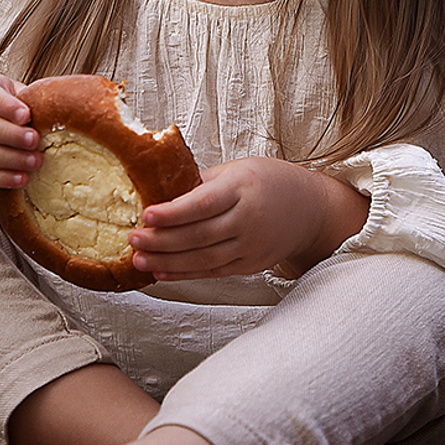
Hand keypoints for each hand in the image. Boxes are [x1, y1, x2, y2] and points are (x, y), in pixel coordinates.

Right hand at [0, 73, 42, 191]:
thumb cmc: (8, 108)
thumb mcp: (17, 94)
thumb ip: (30, 99)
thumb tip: (55, 110)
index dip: (2, 104)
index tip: (26, 115)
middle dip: (7, 134)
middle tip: (35, 141)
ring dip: (6, 158)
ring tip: (34, 162)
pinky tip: (21, 178)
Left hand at [127, 157, 368, 280]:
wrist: (312, 209)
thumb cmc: (268, 182)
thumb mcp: (236, 170)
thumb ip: (201, 182)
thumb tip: (158, 189)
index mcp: (243, 187)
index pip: (204, 203)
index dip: (174, 212)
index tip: (146, 215)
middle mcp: (249, 218)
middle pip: (200, 235)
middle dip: (162, 240)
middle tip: (133, 240)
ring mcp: (252, 245)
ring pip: (204, 258)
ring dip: (168, 261)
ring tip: (139, 260)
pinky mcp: (251, 264)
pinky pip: (214, 272)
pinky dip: (185, 274)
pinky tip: (161, 272)